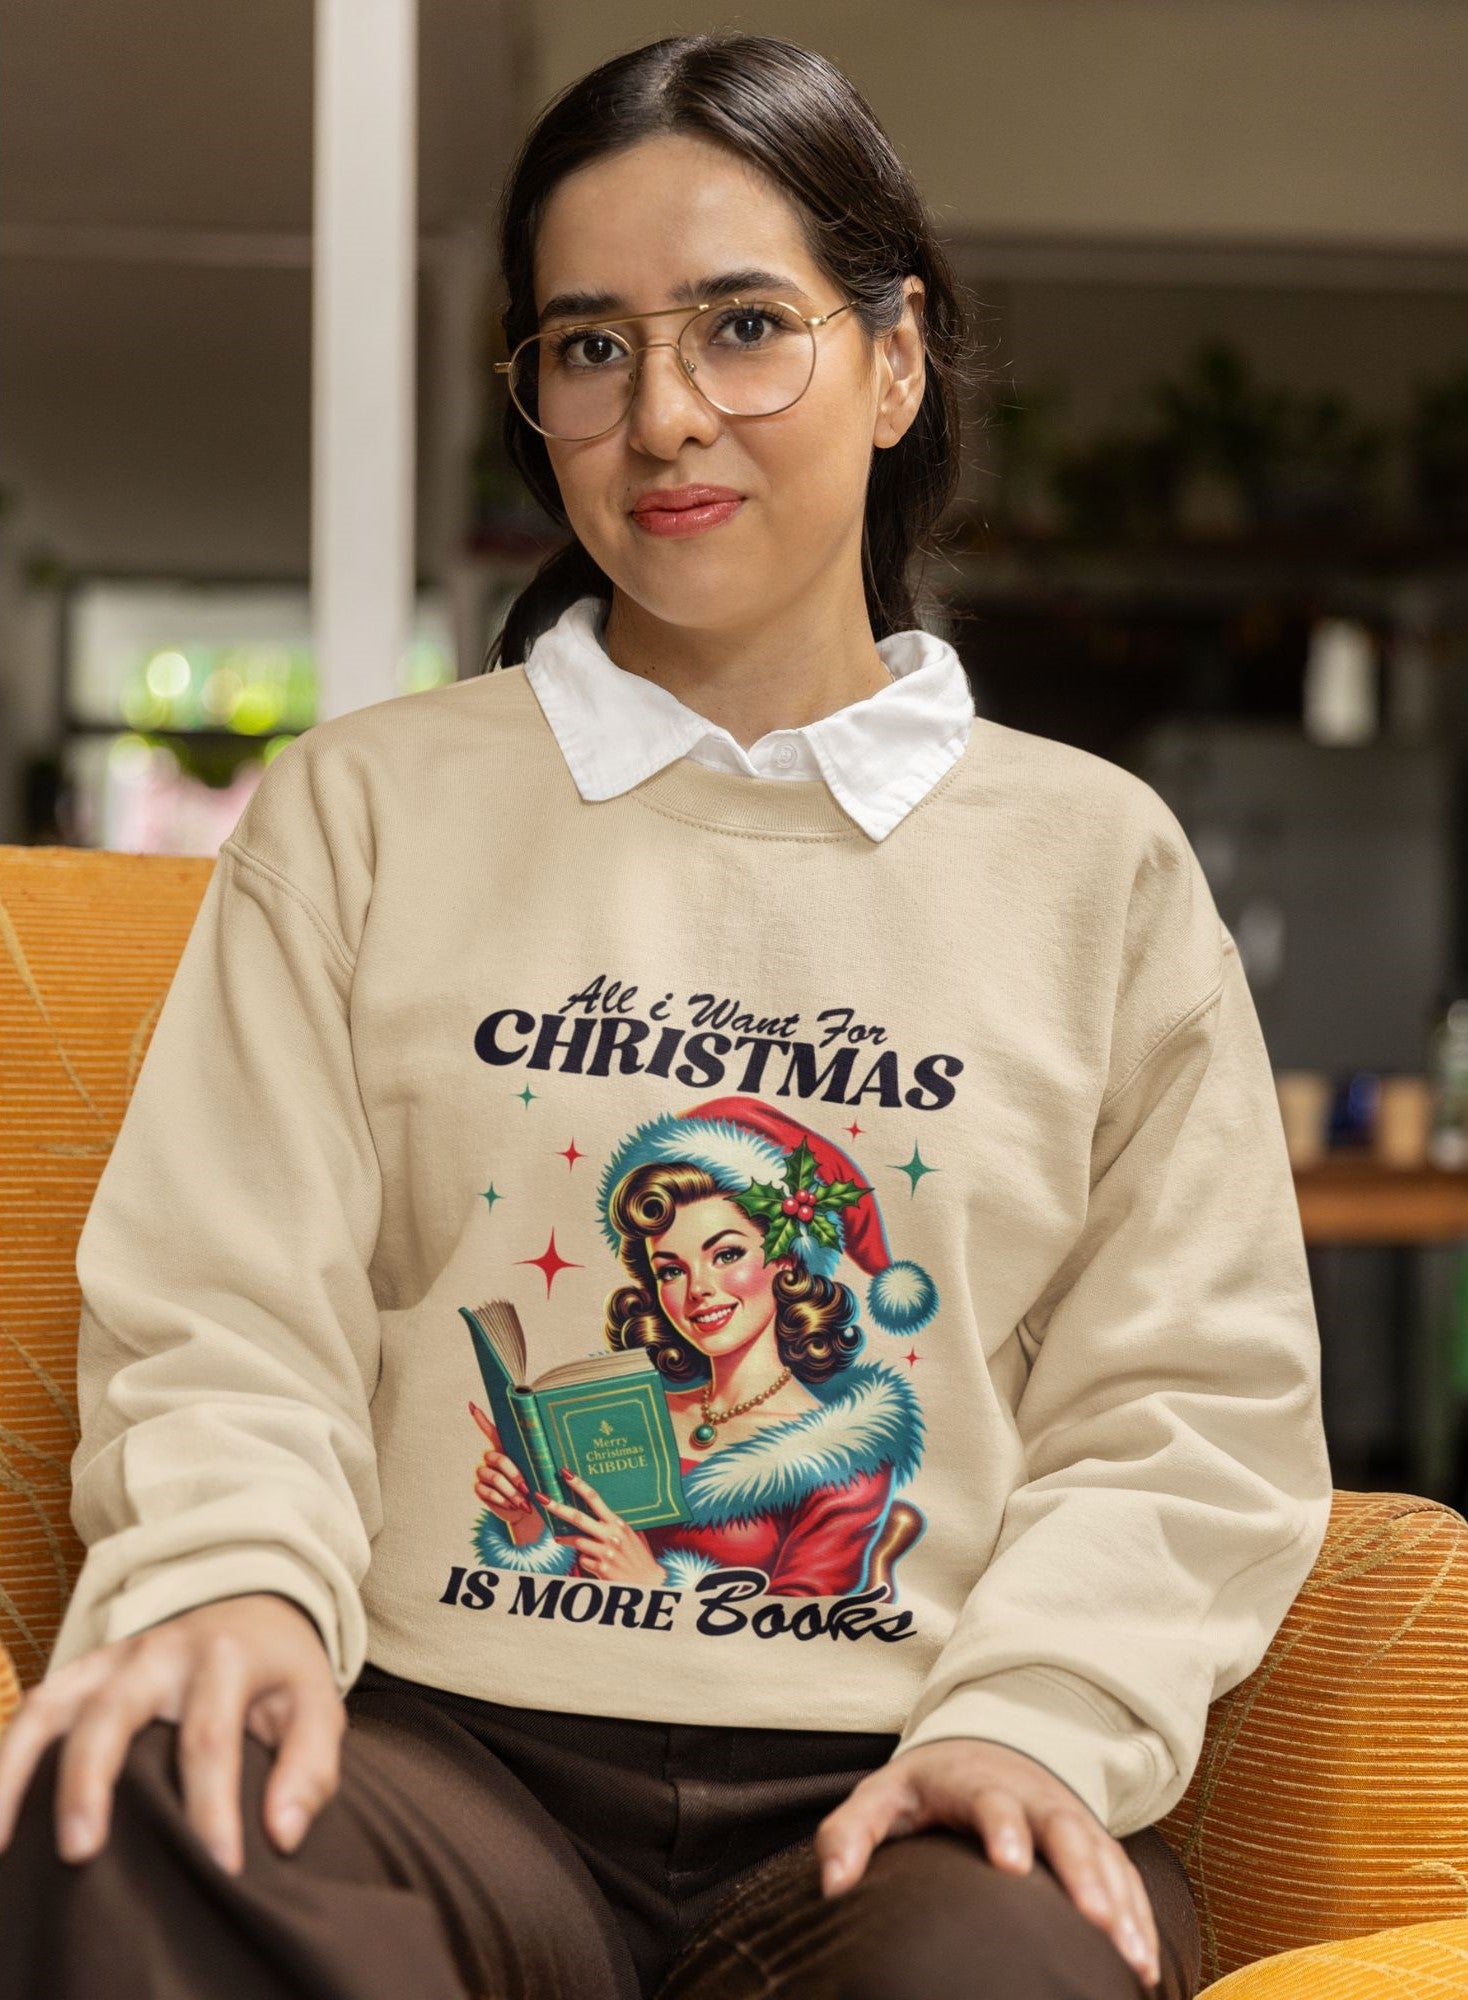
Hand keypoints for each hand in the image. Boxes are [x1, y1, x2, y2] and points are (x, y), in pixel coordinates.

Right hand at [0, 1591, 343, 1878]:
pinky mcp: (82, 1672)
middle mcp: (159, 1652)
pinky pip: (32, 1711)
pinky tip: (0, 1814)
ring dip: (18, 1772)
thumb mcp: (317, 1706)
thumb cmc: (281, 1675)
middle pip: (113, 1712)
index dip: (211, 1807)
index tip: (220, 1869)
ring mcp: (112, 1659)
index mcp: (225, 1659)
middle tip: (81, 1854)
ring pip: (51, 1708)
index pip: (209, 1737)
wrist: (252, 1605)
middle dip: (91, 1782)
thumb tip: (281, 1835)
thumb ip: (309, 1768)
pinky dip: (6, 1758)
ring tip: (4, 1845)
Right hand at [469, 1401, 543, 1543]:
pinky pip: (487, 1491)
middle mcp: (490, 1457)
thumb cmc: (536, 1486)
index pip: (491, 1431)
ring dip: (511, 1491)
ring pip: (495, 1477)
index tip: (472, 1406)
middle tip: (528, 1489)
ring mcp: (483, 1472)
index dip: (481, 1419)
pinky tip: (512, 1505)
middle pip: (498, 1458)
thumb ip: (538, 1461)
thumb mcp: (538, 1472)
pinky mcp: (478, 1488)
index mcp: (505, 1448)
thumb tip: (554, 1454)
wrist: (528, 1511)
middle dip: (515, 1475)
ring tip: (523, 1502)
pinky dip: (502, 1500)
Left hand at [538, 1467, 667, 1585]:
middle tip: (541, 1498)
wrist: (649, 1583)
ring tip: (565, 1541)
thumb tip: (599, 1513)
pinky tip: (597, 1565)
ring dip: (571, 1542)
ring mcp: (605, 1552)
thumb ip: (615, 1525)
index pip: (595, 1499)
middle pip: (578, 1517)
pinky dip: (586, 1562)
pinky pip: (582, 1560)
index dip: (579, 1485)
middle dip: (557, 1507)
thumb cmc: (640, 1558)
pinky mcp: (601, 1568)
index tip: (564, 1473)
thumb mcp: (632, 1535)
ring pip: (577, 1541)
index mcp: (618, 1523)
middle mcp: (611, 1535)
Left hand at [813, 1738, 1160, 1992]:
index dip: (1003, 1828)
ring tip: (1132, 1957)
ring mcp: (1067, 1816)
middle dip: (1081, 1873)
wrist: (981, 1750)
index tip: (1011, 1865)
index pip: (991, 1799)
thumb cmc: (924, 1788)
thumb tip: (832, 1886)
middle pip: (1062, 1827)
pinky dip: (1138, 1914)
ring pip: (1100, 1854)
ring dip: (1120, 1903)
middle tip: (1095, 1921)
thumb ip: (850, 1833)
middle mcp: (1031, 1795)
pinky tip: (1144, 1963)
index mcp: (975, 1782)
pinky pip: (1122, 1875)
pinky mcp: (1091, 1841)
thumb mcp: (880, 1797)